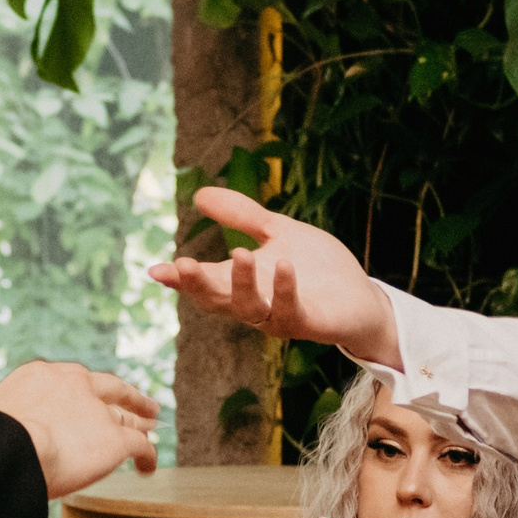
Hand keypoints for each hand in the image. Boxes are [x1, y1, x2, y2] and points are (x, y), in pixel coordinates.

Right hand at [0, 360, 158, 498]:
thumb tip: (9, 436)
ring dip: (140, 423)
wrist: (8, 449)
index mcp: (42, 375)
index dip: (87, 388)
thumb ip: (14, 418)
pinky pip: (140, 446)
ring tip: (150, 428)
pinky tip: (147, 466)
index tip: (92, 394)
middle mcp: (75, 385)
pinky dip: (147, 455)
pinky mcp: (114, 439)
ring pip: (128, 417)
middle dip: (127, 397)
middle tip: (142, 404)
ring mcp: (97, 411)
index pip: (72, 379)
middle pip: (109, 389)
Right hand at [150, 189, 402, 368]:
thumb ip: (242, 216)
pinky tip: (283, 265)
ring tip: (239, 253)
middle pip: (216, 301)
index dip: (180, 279)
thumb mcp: (278, 232)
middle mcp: (255, 303)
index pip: (205, 282)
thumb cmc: (319, 269)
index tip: (156, 270)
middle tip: (182, 266)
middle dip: (197, 286)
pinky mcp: (308, 322)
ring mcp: (280, 316)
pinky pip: (290, 311)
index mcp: (244, 282)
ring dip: (241, 284)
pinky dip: (284, 290)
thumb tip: (199, 194)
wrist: (362, 298)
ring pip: (249, 309)